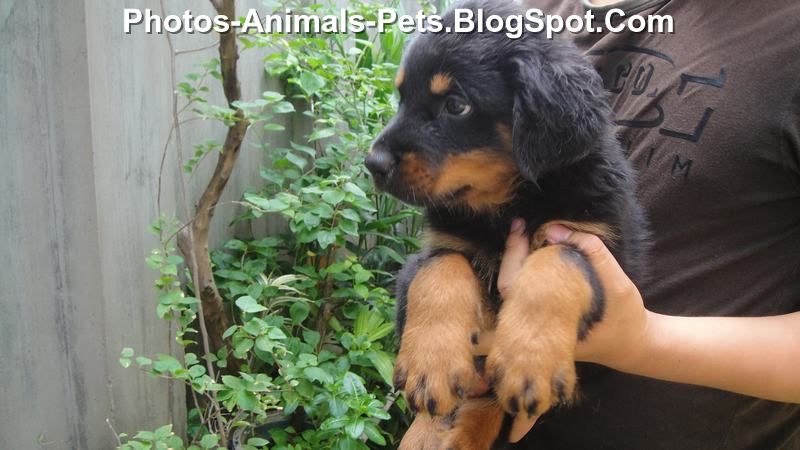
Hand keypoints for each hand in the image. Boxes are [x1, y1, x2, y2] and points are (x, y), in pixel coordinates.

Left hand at [488, 219, 650, 441]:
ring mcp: (536, 328)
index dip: (513, 251)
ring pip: (511, 291)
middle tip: (520, 227)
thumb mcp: (617, 281)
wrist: (633, 346)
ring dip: (516, 262)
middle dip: (511, 253)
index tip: (520, 226)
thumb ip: (591, 252)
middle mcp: (536, 328)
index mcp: (549, 320)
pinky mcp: (540, 323)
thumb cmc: (625, 316)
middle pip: (506, 286)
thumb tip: (554, 229)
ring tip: (526, 236)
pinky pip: (522, 294)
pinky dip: (524, 273)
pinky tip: (534, 254)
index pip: (514, 283)